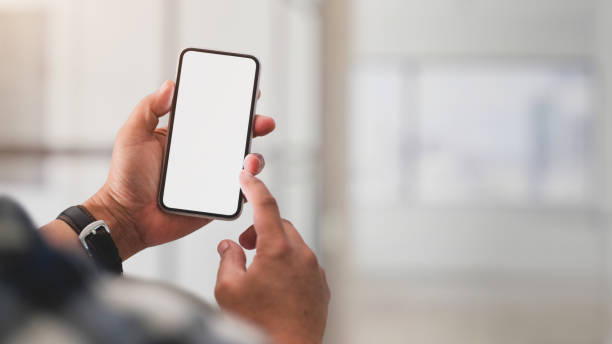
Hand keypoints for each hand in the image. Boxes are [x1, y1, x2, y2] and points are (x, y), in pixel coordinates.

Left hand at [84, 81, 275, 258]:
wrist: (128, 217)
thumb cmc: (126, 177)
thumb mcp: (133, 134)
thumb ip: (149, 108)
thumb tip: (170, 84)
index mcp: (187, 137)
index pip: (215, 116)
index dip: (234, 105)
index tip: (249, 92)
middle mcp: (204, 155)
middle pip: (237, 137)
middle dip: (255, 127)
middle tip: (264, 122)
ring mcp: (212, 178)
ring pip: (243, 165)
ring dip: (254, 158)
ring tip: (250, 159)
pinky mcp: (216, 201)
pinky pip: (240, 193)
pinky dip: (249, 187)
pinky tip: (247, 181)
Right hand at [215, 172, 330, 343]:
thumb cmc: (259, 324)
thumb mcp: (228, 289)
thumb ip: (227, 259)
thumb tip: (229, 246)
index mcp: (278, 249)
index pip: (265, 205)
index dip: (254, 187)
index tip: (246, 176)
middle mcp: (301, 255)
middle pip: (280, 225)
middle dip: (260, 229)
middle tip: (245, 248)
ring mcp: (314, 270)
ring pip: (294, 245)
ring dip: (276, 249)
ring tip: (259, 273)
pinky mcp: (321, 286)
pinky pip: (304, 264)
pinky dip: (289, 266)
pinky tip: (276, 287)